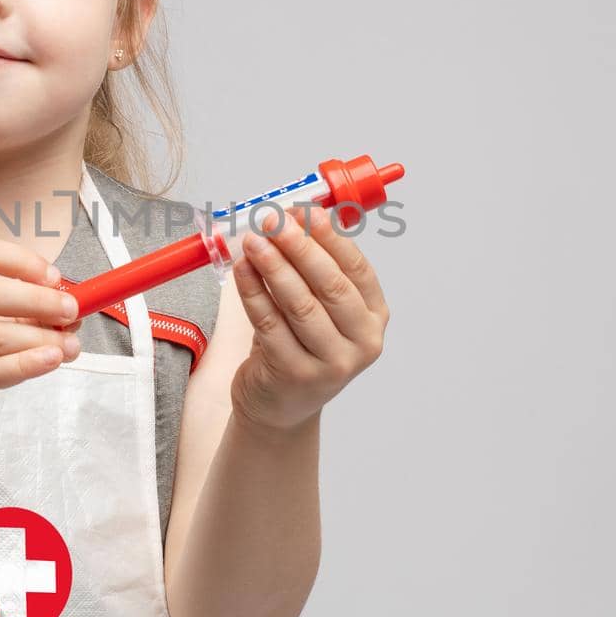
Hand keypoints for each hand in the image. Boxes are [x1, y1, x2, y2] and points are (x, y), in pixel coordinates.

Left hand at [229, 204, 389, 433]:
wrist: (280, 405)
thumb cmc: (299, 344)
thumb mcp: (320, 308)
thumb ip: (314, 267)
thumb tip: (294, 216)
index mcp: (374, 317)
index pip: (356, 268)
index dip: (329, 236)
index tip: (304, 211)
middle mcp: (362, 342)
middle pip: (330, 285)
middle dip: (299, 247)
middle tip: (273, 221)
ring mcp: (331, 363)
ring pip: (299, 304)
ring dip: (273, 266)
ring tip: (252, 240)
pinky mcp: (295, 375)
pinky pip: (269, 324)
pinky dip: (252, 292)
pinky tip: (241, 270)